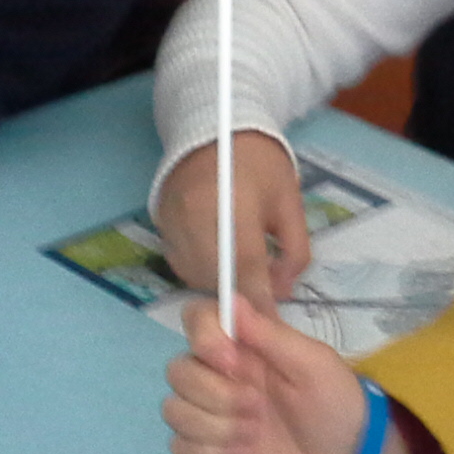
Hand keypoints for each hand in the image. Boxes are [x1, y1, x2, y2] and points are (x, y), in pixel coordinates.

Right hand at [156, 135, 308, 313]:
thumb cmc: (260, 165)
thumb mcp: (290, 202)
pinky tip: (218, 259)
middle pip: (218, 276)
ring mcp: (173, 222)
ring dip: (220, 284)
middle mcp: (196, 216)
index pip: (247, 266)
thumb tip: (283, 291)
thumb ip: (293, 250)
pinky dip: (200, 271)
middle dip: (241, 293)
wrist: (215, 129)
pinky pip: (181, 264)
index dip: (260, 301)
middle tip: (261, 296)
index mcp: (235, 205)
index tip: (272, 324)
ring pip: (196, 276)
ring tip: (241, 273)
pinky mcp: (160, 225)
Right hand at [164, 295, 414, 453]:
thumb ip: (271, 334)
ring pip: (174, 409)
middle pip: (177, 370)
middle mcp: (220, 376)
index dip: (204, 337)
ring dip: (214, 425)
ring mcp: (211, 414)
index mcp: (244, 346)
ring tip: (254, 434)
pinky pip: (180, 447)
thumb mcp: (313, 363)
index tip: (232, 361)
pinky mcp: (209, 452)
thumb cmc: (335, 404)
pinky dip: (207, 452)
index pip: (197, 320)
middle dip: (214, 393)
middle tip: (257, 407)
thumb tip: (231, 300)